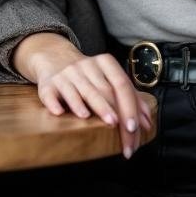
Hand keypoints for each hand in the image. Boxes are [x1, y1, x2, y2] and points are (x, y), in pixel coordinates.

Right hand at [34, 49, 153, 158]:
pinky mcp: (48, 84)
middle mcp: (85, 66)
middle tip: (126, 139)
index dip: (130, 105)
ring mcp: (66, 74)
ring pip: (82, 91)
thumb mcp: (108, 77)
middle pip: (105, 91)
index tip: (135, 127)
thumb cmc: (88, 75)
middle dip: (117, 115)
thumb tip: (147, 122)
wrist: (54, 57)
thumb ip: (129, 96)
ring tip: (108, 123)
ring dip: (96, 107)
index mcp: (105, 63)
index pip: (121, 84)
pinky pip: (51, 94)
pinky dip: (55, 103)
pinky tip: (61, 113)